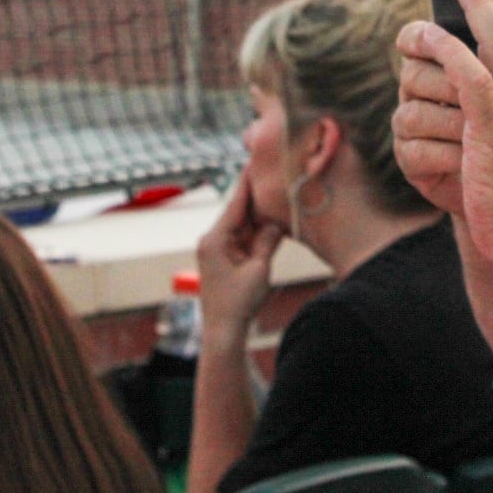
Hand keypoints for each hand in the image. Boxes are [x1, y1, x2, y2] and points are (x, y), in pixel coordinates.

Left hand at [194, 169, 283, 344]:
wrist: (223, 331)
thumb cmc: (238, 303)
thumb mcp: (259, 269)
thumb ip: (268, 240)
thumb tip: (276, 220)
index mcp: (215, 239)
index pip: (236, 203)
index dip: (248, 182)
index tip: (255, 160)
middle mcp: (212, 240)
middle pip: (240, 211)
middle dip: (259, 198)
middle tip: (275, 176)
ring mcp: (217, 249)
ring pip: (243, 225)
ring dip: (260, 217)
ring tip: (279, 198)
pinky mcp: (224, 258)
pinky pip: (243, 238)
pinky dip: (257, 232)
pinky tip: (273, 224)